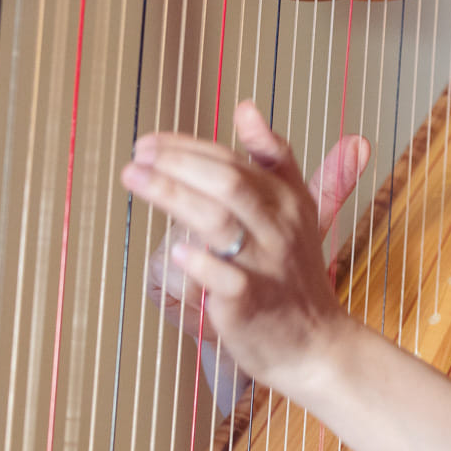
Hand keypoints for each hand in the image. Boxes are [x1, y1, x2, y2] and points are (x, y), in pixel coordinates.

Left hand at [121, 101, 371, 396]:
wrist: (315, 343)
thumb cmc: (294, 272)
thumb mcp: (296, 206)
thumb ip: (273, 156)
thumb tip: (246, 106)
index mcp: (287, 198)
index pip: (235, 160)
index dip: (188, 147)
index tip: (148, 143)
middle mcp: (278, 227)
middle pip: (228, 182)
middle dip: (177, 164)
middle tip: (136, 158)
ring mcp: (265, 265)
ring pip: (219, 222)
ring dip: (173, 196)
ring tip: (135, 180)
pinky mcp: (251, 303)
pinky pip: (225, 279)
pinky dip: (200, 263)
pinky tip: (173, 250)